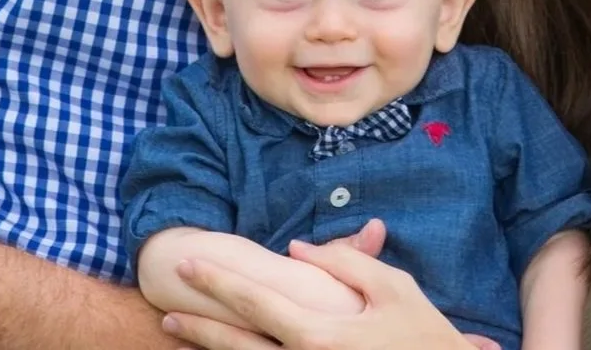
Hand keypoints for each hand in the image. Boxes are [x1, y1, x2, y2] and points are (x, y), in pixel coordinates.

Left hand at [161, 221, 475, 349]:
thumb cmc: (425, 338)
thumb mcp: (396, 288)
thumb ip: (345, 262)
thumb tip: (298, 249)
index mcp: (319, 334)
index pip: (255, 302)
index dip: (218, 282)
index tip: (189, 264)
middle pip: (236, 344)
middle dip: (199, 325)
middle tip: (165, 310)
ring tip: (177, 335)